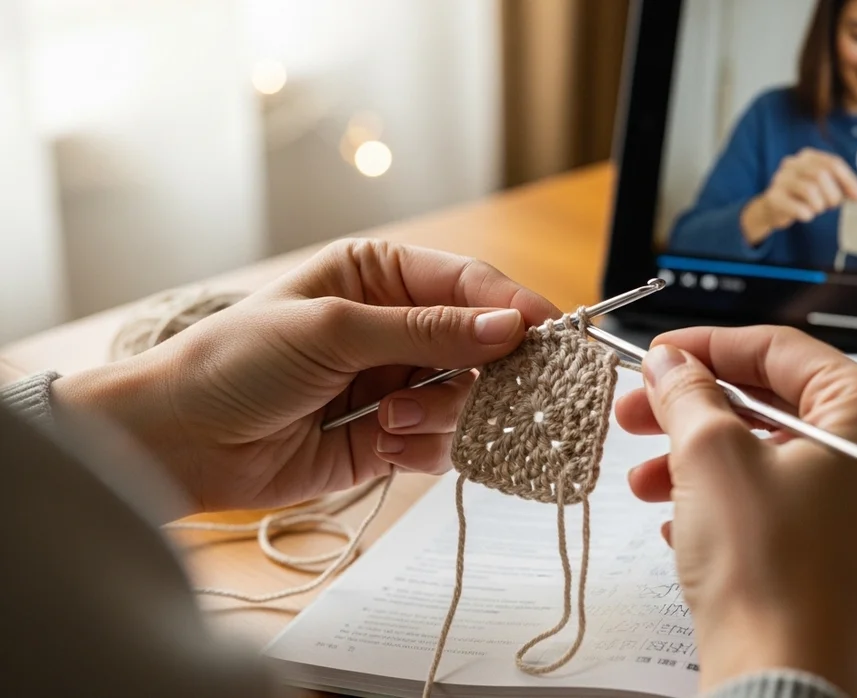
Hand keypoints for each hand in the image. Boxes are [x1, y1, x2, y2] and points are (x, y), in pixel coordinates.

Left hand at [52, 239, 558, 514]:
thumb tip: (509, 326)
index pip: (469, 282)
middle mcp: (396, 327)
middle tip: (480, 393)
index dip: (513, 307)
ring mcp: (396, 383)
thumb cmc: (236, 363)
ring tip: (387, 420)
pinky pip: (442, 442)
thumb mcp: (333, 329)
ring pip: (469, 399)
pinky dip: (423, 447)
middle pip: (482, 346)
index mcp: (379, 276)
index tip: (552, 335)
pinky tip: (381, 444)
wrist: (180, 442)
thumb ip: (427, 331)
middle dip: (480, 373)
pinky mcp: (390, 436)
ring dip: (440, 414)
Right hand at [614, 326, 856, 695]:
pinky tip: (680, 519)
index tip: (659, 356)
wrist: (784, 681)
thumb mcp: (710, 457)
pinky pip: (791, 502)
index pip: (782, 351)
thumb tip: (672, 366)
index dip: (707, 347)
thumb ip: (688, 393)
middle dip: (697, 410)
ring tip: (646, 478)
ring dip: (704, 460)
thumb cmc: (770, 577)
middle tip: (640, 412)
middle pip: (780, 404)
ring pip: (780, 457)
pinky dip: (733, 500)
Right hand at [741, 148, 856, 245]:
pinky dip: (807, 214)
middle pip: (821, 175)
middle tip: (831, 206)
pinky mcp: (774, 197)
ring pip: (810, 190)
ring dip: (819, 205)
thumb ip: (841, 186)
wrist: (772, 208)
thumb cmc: (801, 196)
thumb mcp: (823, 186)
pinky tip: (805, 215)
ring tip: (816, 209)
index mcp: (807, 156)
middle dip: (833, 195)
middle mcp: (792, 163)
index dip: (849, 180)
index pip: (833, 163)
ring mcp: (780, 179)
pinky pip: (798, 207)